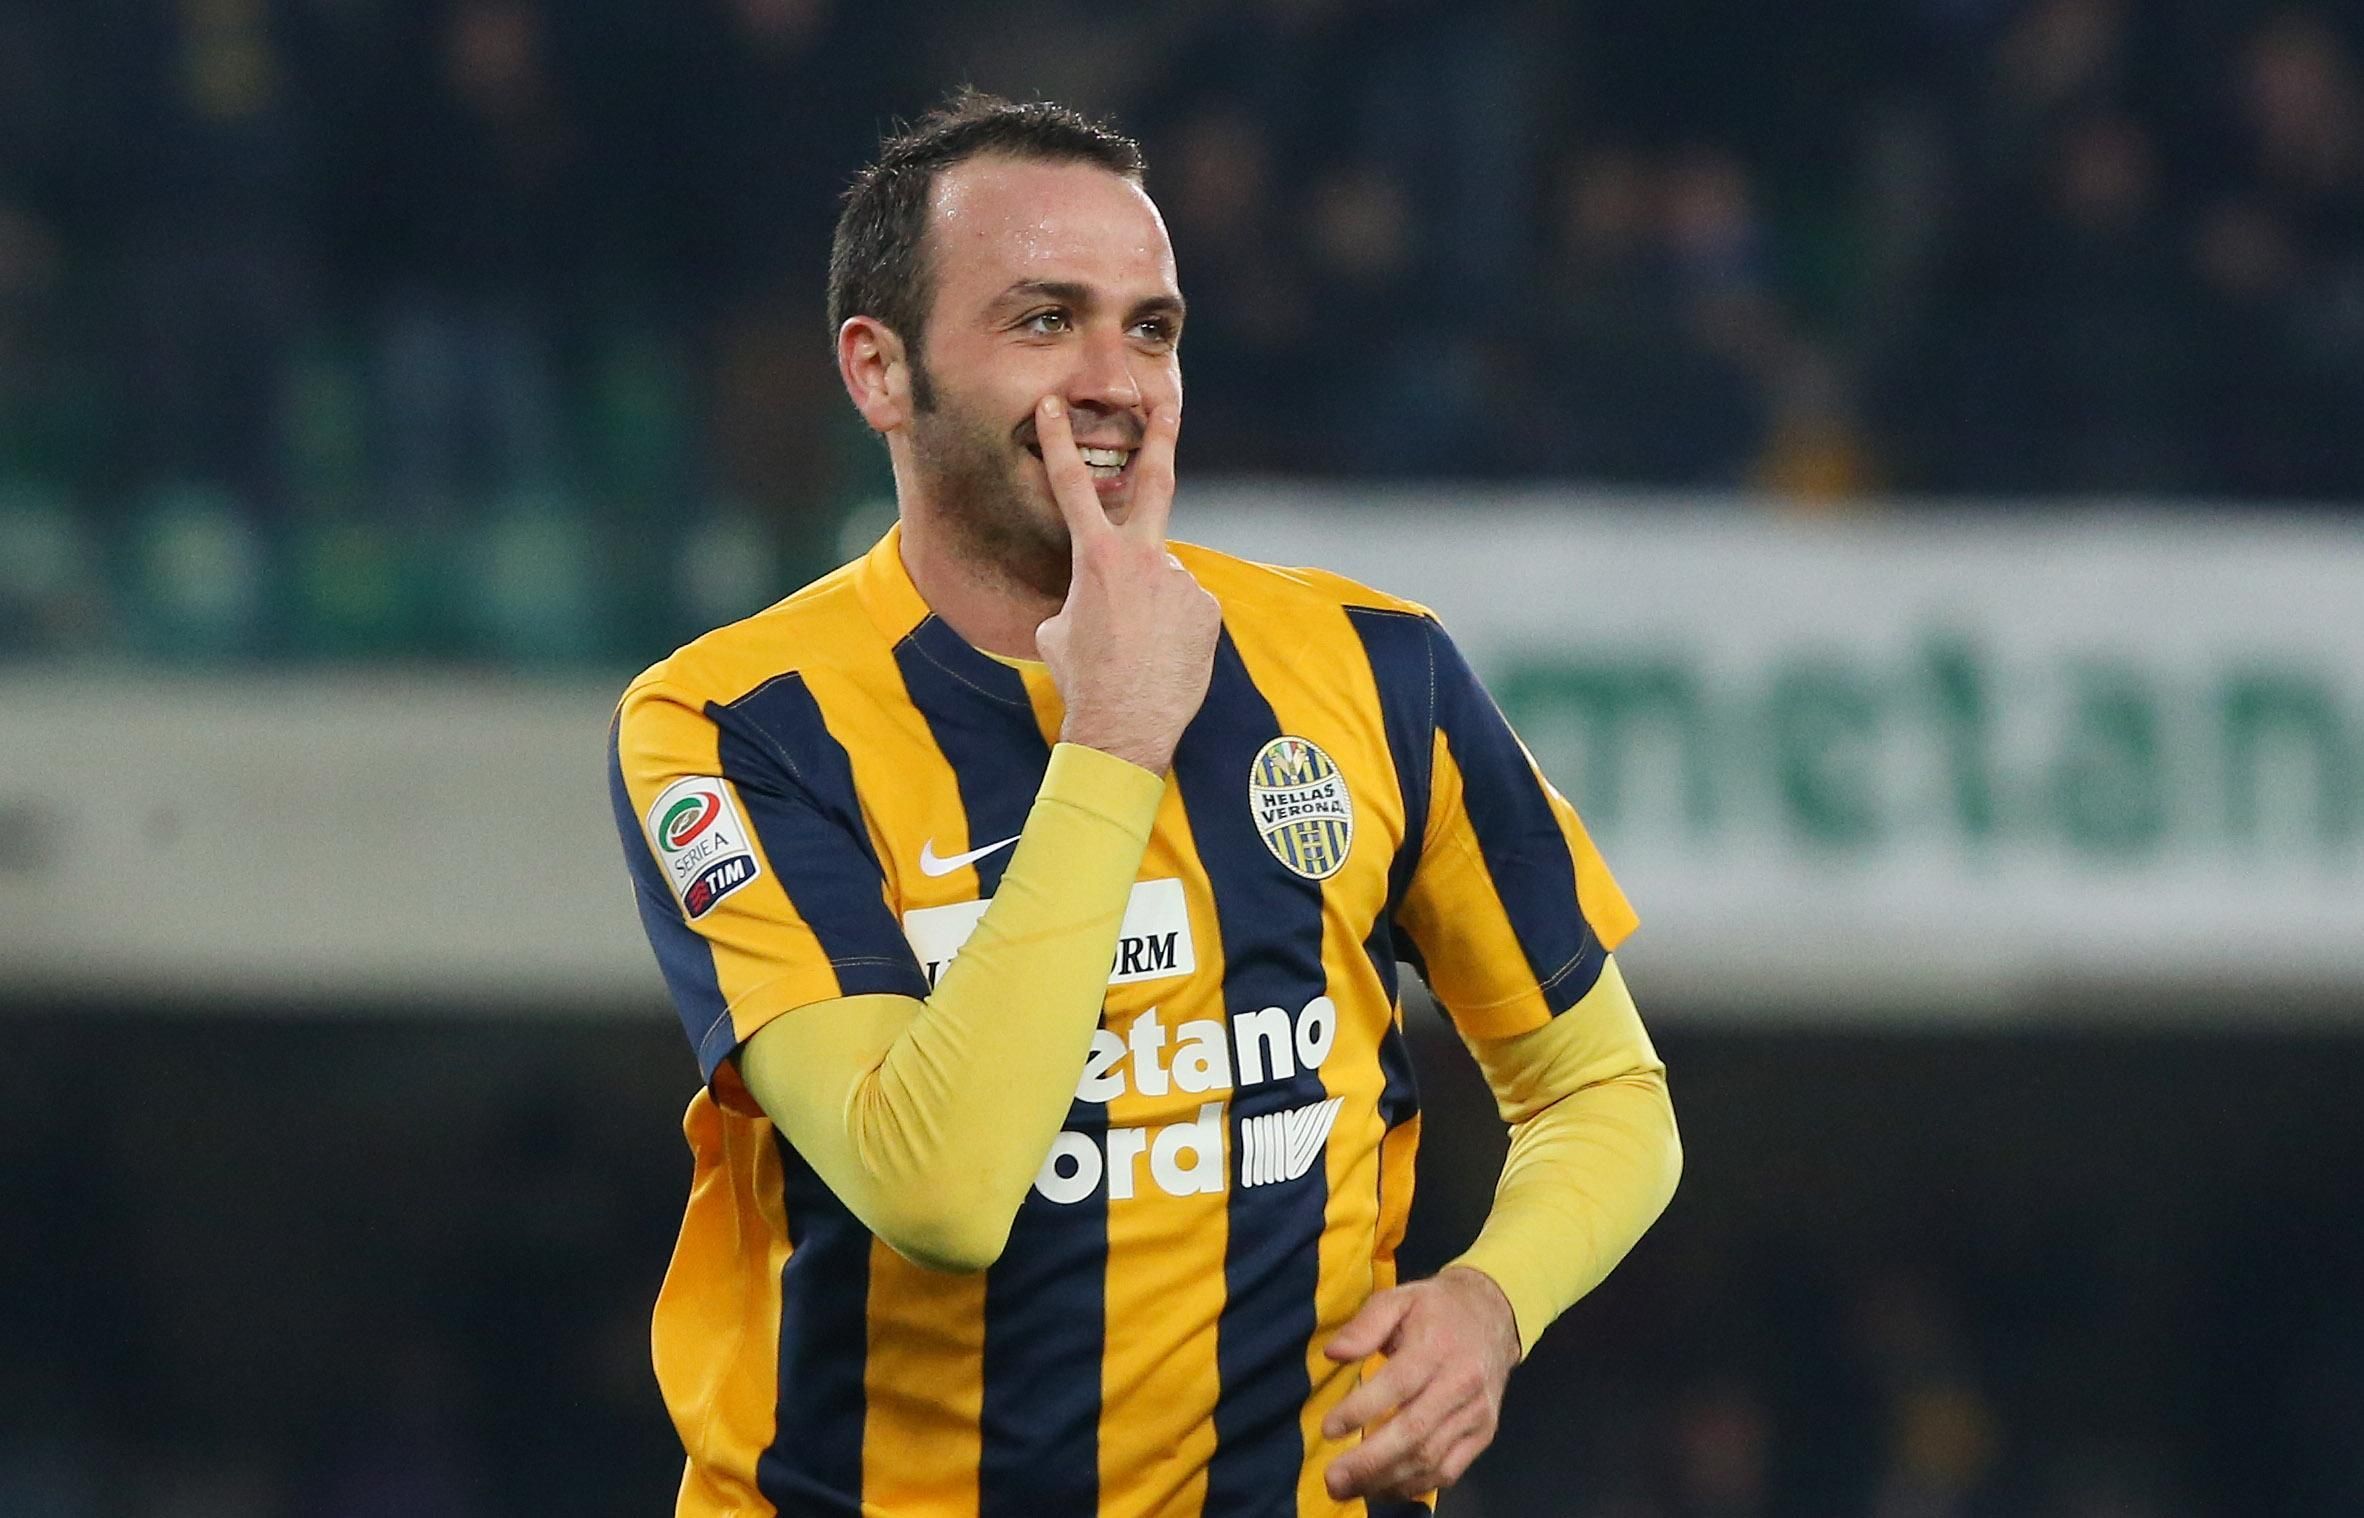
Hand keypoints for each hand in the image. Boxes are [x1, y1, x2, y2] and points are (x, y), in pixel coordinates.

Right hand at [1033, 396, 1218, 775]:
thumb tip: (1095, 599)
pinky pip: (1186, 608)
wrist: (1124, 725)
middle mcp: (1144, 558)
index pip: (1072, 486)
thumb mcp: (1059, 631)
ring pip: (1163, 580)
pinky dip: (1173, 628)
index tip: (1054, 405)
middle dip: (1160, 436)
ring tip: (1139, 650)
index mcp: (1096, 557)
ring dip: (1151, 606)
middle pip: (1154, 482)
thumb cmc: (1083, 680)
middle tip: (1167, 402)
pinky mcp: (1207, 608)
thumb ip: (1081, 596)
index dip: (1058, 442)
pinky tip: (1162, 657)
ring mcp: (1180, 581)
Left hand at [1319, 1266, 1521, 1501]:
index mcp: (1437, 1347)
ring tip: (1348, 1489)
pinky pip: (1449, 1470)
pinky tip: (1383, 1488)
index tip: (1328, 1429)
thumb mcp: (1398, 1299)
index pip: (1398, 1384)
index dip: (1361, 1410)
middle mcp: (1461, 1384)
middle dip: (1370, 1461)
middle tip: (1333, 1479)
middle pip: (1414, 1432)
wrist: (1493, 1316)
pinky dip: (1414, 1485)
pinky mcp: (1483, 1434)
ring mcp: (1475, 1414)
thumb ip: (1364, 1325)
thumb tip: (1334, 1354)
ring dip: (1387, 1480)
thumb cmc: (1436, 1309)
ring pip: (1430, 1458)